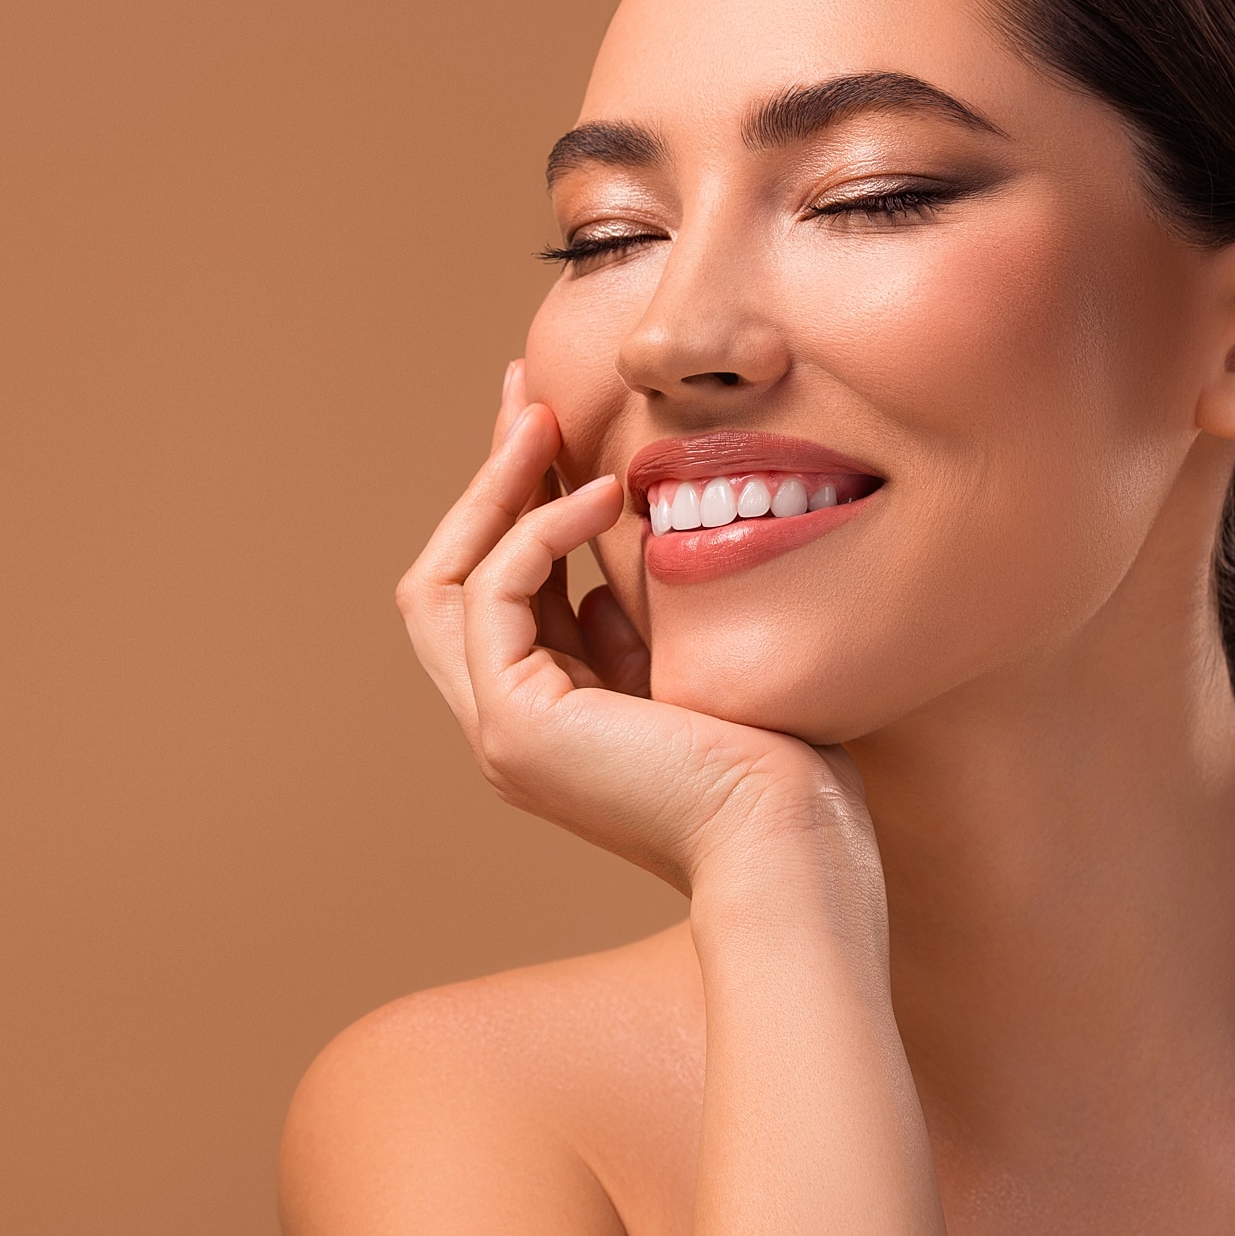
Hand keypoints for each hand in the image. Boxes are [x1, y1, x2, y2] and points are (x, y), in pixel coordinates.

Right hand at [396, 364, 876, 894]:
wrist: (790, 846)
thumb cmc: (775, 771)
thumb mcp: (688, 668)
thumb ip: (637, 623)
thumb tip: (613, 562)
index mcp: (546, 720)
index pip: (499, 591)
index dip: (516, 501)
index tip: (552, 422)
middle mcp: (506, 728)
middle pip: (448, 578)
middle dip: (484, 478)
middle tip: (524, 388)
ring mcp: (499, 733)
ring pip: (444, 582)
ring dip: (492, 487)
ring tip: (545, 418)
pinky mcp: (514, 725)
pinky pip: (494, 592)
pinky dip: (538, 530)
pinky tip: (604, 493)